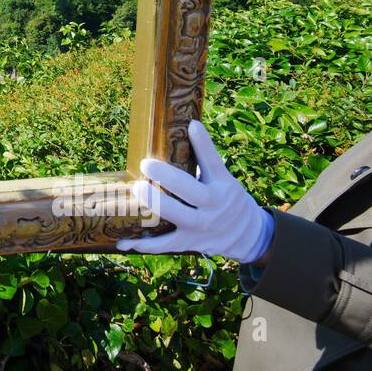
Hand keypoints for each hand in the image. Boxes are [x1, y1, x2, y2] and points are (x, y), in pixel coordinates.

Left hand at [116, 120, 274, 263]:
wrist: (248, 235)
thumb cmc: (228, 199)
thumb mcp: (224, 179)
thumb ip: (204, 160)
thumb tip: (184, 128)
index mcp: (222, 185)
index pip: (214, 162)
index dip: (203, 144)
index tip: (192, 126)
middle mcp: (213, 205)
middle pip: (191, 190)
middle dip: (168, 177)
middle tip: (146, 163)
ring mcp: (201, 226)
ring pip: (177, 216)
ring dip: (155, 204)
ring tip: (135, 189)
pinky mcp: (189, 242)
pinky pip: (164, 244)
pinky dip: (143, 244)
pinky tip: (122, 241)